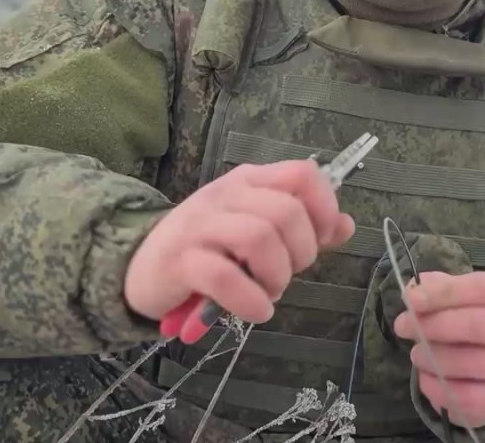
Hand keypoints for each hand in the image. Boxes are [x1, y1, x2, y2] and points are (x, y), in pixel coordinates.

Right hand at [124, 160, 355, 324]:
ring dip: (277, 276)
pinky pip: (225, 277)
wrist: (138, 264)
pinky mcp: (180, 262)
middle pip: (286, 211)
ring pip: (259, 238)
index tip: (323, 239)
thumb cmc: (206, 246)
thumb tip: (345, 225)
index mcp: (248, 181)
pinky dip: (251, 300)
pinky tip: (258, 311)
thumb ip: (300, 225)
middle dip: (302, 252)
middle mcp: (225, 195)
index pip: (303, 173)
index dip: (325, 207)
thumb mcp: (253, 226)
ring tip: (270, 293)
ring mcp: (200, 226)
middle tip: (288, 274)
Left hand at [393, 271, 484, 428]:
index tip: (410, 300)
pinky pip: (466, 396)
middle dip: (432, 325)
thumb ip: (439, 288)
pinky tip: (427, 378)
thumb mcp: (462, 299)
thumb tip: (414, 288)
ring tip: (417, 355)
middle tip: (403, 327)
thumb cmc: (477, 326)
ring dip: (431, 357)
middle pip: (476, 324)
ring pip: (468, 361)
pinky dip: (437, 387)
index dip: (443, 293)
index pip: (484, 288)